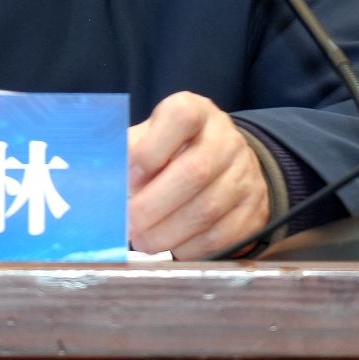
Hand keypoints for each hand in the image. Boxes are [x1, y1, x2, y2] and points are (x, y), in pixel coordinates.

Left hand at [126, 91, 270, 258]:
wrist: (226, 166)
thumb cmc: (172, 151)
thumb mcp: (150, 138)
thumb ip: (128, 153)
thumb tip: (104, 184)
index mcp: (197, 111)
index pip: (181, 117)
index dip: (151, 148)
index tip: (129, 176)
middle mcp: (226, 139)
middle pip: (194, 172)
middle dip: (153, 206)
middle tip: (129, 225)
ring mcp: (245, 175)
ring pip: (206, 210)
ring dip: (166, 233)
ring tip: (142, 241)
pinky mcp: (254, 212)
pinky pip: (220, 237)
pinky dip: (188, 247)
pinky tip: (170, 247)